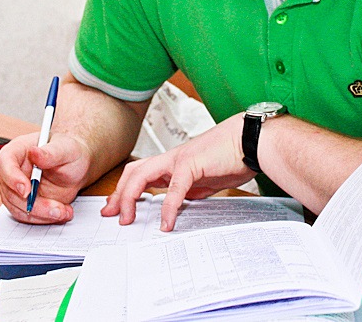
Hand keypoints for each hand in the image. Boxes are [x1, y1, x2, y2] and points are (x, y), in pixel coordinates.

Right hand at [0, 131, 91, 223]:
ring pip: (17, 207)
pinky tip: (61, 213)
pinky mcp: (23, 202)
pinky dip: (44, 218)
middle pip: (10, 191)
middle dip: (33, 204)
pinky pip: (26, 215)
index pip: (4, 162)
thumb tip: (34, 152)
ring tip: (63, 212)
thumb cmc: (69, 152)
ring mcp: (15, 188)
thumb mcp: (66, 149)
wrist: (76, 166)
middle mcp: (12, 169)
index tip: (27, 191)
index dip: (12, 178)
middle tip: (56, 209)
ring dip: (41, 214)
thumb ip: (50, 153)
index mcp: (18, 150)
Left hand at [101, 113, 255, 230]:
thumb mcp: (205, 180)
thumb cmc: (232, 156)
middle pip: (133, 172)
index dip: (124, 190)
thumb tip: (179, 203)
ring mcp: (179, 159)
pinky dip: (168, 208)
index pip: (140, 173)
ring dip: (130, 198)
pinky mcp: (191, 164)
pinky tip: (166, 223)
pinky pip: (173, 189)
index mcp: (174, 162)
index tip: (116, 208)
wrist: (250, 140)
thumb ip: (189, 190)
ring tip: (128, 219)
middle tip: (111, 214)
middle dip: (118, 194)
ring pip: (141, 175)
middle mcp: (171, 158)